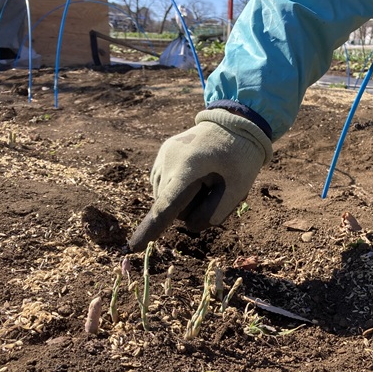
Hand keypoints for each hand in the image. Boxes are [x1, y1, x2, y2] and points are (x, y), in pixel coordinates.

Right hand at [127, 109, 272, 251]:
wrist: (234, 124)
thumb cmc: (239, 158)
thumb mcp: (237, 190)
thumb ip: (213, 214)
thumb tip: (189, 225)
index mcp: (188, 169)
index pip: (167, 206)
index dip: (152, 229)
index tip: (133, 247)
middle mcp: (168, 162)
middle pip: (174, 209)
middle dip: (195, 206)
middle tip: (218, 186)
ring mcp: (161, 158)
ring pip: (168, 199)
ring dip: (188, 198)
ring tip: (210, 177)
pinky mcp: (161, 157)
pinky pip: (167, 187)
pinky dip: (182, 188)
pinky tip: (198, 172)